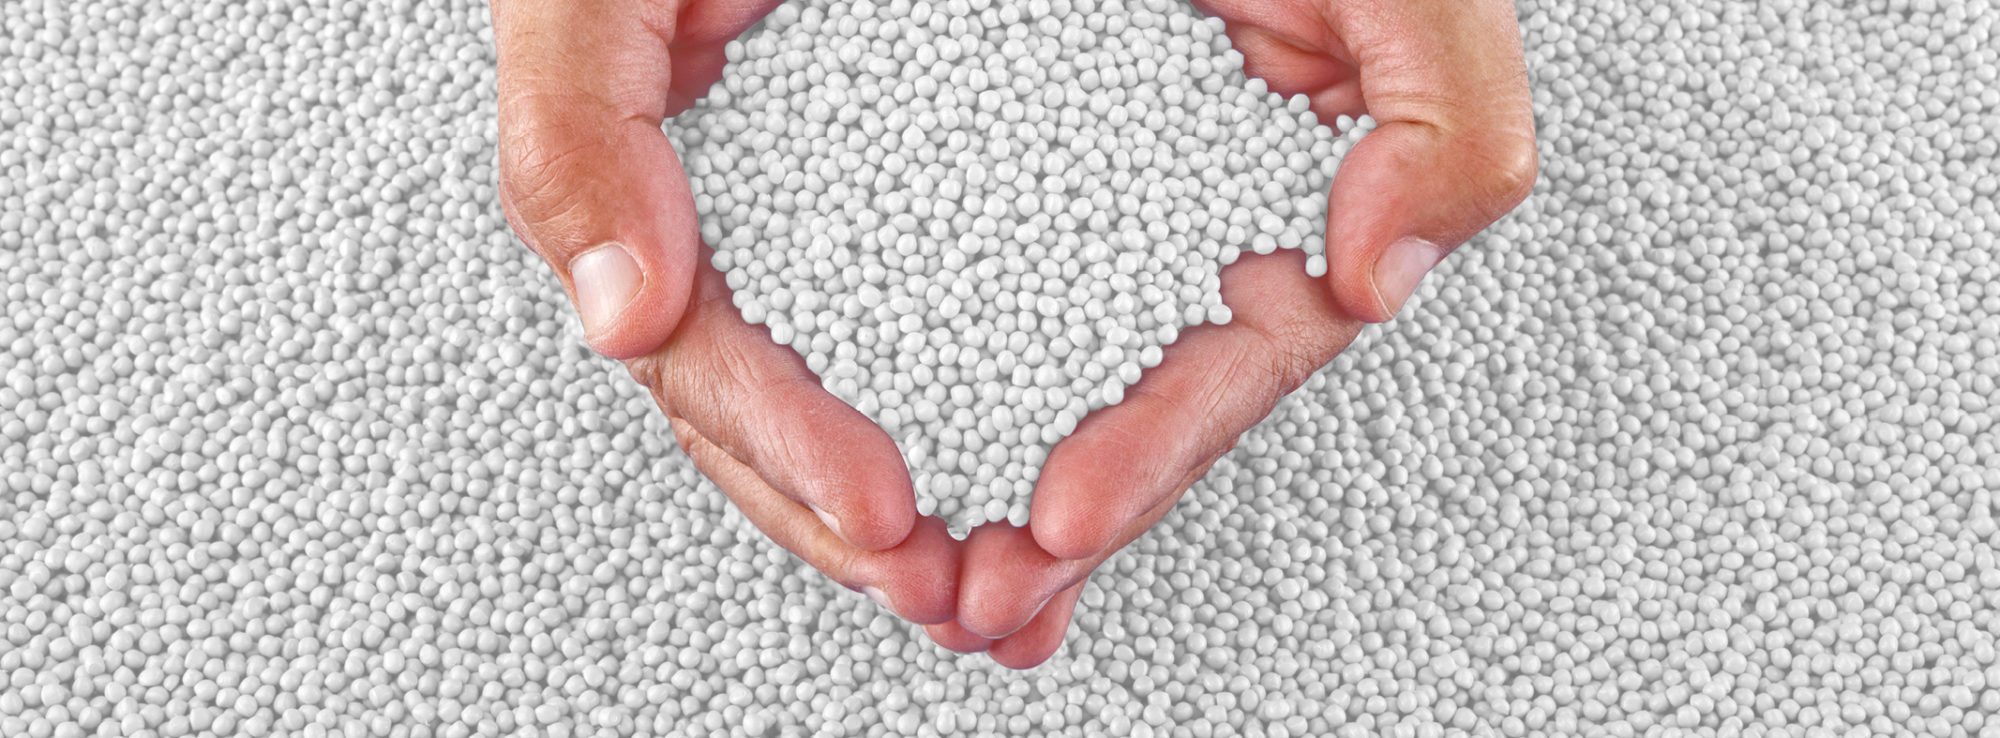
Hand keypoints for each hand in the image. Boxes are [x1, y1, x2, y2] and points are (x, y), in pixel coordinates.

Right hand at [491, 0, 959, 623]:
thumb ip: (574, 125)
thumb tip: (620, 312)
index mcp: (660, 190)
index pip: (700, 364)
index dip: (780, 449)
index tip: (882, 510)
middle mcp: (740, 220)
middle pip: (772, 423)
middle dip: (857, 526)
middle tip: (963, 602)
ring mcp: (820, 217)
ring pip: (849, 397)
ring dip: (923, 510)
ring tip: (1011, 594)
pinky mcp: (917, 195)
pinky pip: (947, 323)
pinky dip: (995, 413)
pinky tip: (1047, 484)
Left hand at [939, 0, 1539, 665]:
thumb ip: (1449, 111)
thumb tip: (1377, 276)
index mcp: (1270, 171)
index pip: (1237, 347)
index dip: (1163, 445)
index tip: (1073, 513)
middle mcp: (1170, 190)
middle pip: (1119, 388)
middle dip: (1048, 515)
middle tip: (973, 598)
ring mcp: (1069, 175)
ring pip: (1014, 359)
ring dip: (963, 476)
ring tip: (907, 565)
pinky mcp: (960, 141)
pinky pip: (914, 278)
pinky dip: (876, 375)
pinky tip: (852, 453)